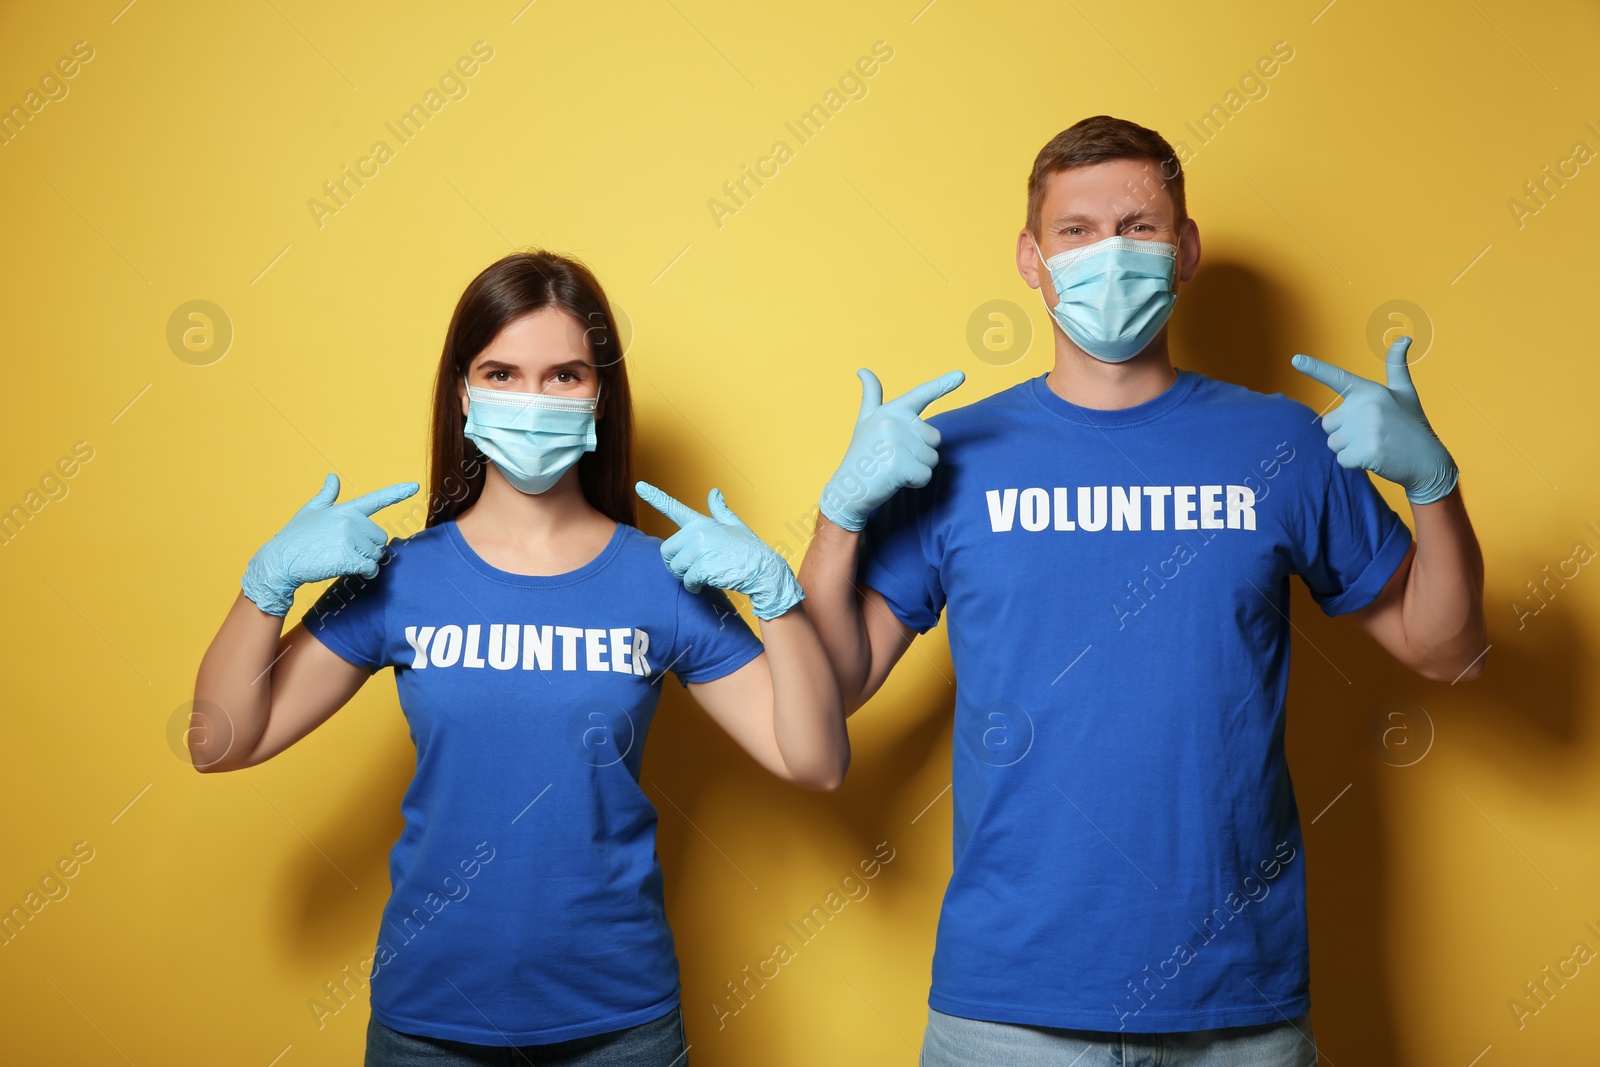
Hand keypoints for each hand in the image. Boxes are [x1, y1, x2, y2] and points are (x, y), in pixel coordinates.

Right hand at [240, 473, 418, 615]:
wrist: (279, 561)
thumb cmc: (294, 537)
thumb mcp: (310, 511)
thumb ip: (326, 495)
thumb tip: (333, 477)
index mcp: (345, 509)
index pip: (376, 499)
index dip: (397, 492)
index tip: (415, 486)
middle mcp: (350, 521)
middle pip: (380, 538)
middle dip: (369, 548)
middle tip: (345, 551)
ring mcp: (349, 539)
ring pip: (376, 554)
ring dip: (364, 561)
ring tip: (341, 559)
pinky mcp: (347, 558)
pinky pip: (370, 568)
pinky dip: (365, 573)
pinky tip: (350, 570)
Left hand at [635, 481, 804, 620]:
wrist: (764, 570)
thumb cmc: (749, 550)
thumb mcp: (735, 526)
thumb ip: (720, 510)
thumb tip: (714, 491)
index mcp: (702, 522)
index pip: (674, 507)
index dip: (655, 496)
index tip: (639, 485)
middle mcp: (698, 533)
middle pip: (666, 550)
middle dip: (674, 564)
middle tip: (690, 569)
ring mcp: (701, 549)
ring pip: (675, 568)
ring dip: (685, 577)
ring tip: (701, 577)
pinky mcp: (704, 567)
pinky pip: (687, 580)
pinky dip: (693, 587)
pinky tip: (703, 586)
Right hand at [818, 368, 965, 530]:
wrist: (847, 489)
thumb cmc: (862, 454)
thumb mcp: (865, 422)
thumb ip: (871, 396)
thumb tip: (863, 370)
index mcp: (890, 411)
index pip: (921, 394)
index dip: (943, 384)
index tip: (961, 375)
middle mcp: (894, 423)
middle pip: (934, 438)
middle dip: (921, 453)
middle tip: (895, 458)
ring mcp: (897, 444)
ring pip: (932, 458)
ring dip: (918, 468)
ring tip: (893, 468)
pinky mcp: (900, 466)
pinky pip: (926, 476)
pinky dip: (915, 482)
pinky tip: (895, 480)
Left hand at [1291, 337, 1457, 504]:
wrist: (1428, 461)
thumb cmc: (1411, 424)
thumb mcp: (1405, 393)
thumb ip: (1396, 366)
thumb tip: (1404, 338)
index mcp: (1371, 391)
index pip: (1338, 377)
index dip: (1315, 368)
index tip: (1295, 360)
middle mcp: (1367, 407)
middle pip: (1328, 423)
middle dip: (1343, 433)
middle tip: (1370, 434)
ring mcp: (1367, 429)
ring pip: (1333, 443)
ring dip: (1348, 449)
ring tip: (1374, 445)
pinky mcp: (1367, 451)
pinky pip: (1342, 460)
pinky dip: (1354, 463)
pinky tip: (1375, 458)